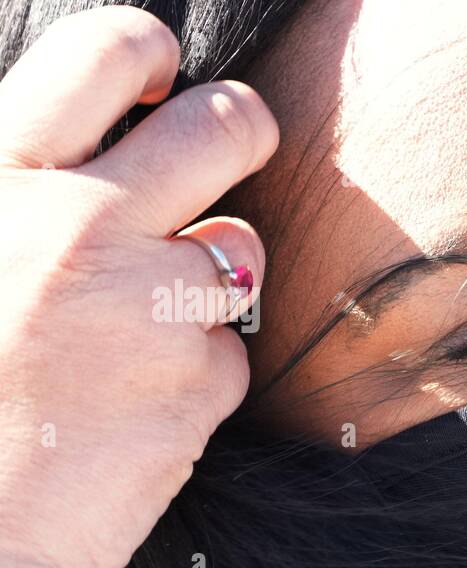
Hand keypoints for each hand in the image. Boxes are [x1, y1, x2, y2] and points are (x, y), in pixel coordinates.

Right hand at [0, 6, 278, 567]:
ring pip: (241, 251)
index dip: (150, 49)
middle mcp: (78, 227)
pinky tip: (127, 417)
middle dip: (244, 128)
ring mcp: (149, 304)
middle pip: (227, 126)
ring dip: (208, 282)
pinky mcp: (200, 380)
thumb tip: (88, 152)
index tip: (166, 72)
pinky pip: (229, 353)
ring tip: (127, 340)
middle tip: (235, 146)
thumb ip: (19, 201)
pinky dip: (196, 378)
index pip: (101, 52)